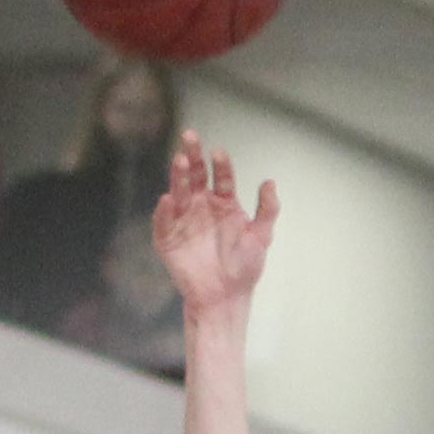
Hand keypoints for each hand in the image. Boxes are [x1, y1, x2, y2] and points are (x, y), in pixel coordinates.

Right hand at [152, 130, 279, 312]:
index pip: (220, 176)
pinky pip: (164, 222)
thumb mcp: (261, 236)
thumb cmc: (244, 268)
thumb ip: (268, 209)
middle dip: (192, 156)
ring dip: (177, 177)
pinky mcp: (168, 240)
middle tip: (190, 136)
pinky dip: (164, 212)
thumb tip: (270, 180)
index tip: (219, 153)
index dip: (220, 164)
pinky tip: (168, 199)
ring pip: (178, 192)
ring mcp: (183, 221)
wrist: (226, 297)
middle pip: (194, 175)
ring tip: (179, 161)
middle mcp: (201, 207)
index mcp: (223, 203)